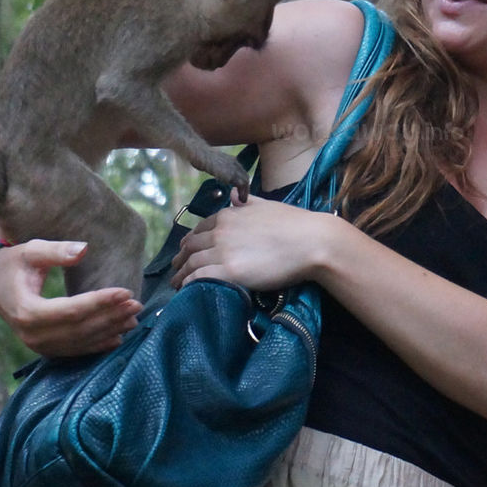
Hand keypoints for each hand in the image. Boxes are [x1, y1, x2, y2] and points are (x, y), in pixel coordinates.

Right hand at [0, 239, 142, 356]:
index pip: (70, 310)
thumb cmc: (12, 264)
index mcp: (26, 310)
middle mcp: (31, 334)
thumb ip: (56, 251)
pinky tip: (119, 337)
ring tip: (134, 318)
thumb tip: (84, 249)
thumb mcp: (30, 251)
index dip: (99, 302)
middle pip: (79, 329)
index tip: (125, 291)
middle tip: (137, 304)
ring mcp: (38, 345)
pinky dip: (98, 344)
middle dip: (110, 317)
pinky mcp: (45, 348)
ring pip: (80, 342)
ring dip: (109, 331)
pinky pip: (75, 350)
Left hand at [170, 189, 341, 290]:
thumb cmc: (294, 223)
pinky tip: (187, 292)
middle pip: (191, 247)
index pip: (200, 229)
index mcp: (228, 214)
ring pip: (191, 264)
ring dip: (180, 275)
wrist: (311, 241)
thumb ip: (246, 201)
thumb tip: (234, 194)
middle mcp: (220, 231)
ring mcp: (223, 252)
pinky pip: (199, 279)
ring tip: (176, 284)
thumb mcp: (265, 204)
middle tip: (175, 269)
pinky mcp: (229, 272)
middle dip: (181, 259)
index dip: (190, 241)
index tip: (186, 250)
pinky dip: (189, 285)